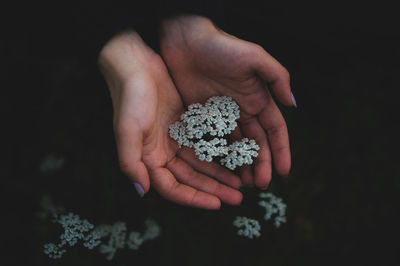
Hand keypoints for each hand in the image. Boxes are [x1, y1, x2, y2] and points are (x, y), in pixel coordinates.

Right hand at [98, 31, 241, 208]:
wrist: (137, 65)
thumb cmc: (130, 96)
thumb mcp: (127, 130)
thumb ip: (131, 163)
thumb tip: (142, 191)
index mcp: (148, 159)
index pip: (173, 188)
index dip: (194, 198)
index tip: (217, 204)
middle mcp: (161, 154)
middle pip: (191, 180)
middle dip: (213, 190)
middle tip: (237, 198)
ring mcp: (173, 140)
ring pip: (200, 165)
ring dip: (218, 175)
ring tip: (240, 183)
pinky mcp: (184, 125)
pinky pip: (203, 145)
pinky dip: (217, 154)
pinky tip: (232, 159)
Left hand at [160, 15, 294, 187]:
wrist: (186, 41)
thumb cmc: (222, 46)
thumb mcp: (254, 57)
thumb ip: (276, 77)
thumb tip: (293, 103)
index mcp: (258, 98)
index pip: (274, 130)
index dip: (281, 151)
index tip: (283, 173)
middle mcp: (243, 109)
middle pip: (256, 142)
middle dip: (261, 163)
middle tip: (259, 185)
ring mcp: (223, 114)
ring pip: (237, 145)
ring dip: (242, 164)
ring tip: (243, 183)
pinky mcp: (204, 116)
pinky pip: (214, 140)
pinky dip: (220, 155)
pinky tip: (221, 169)